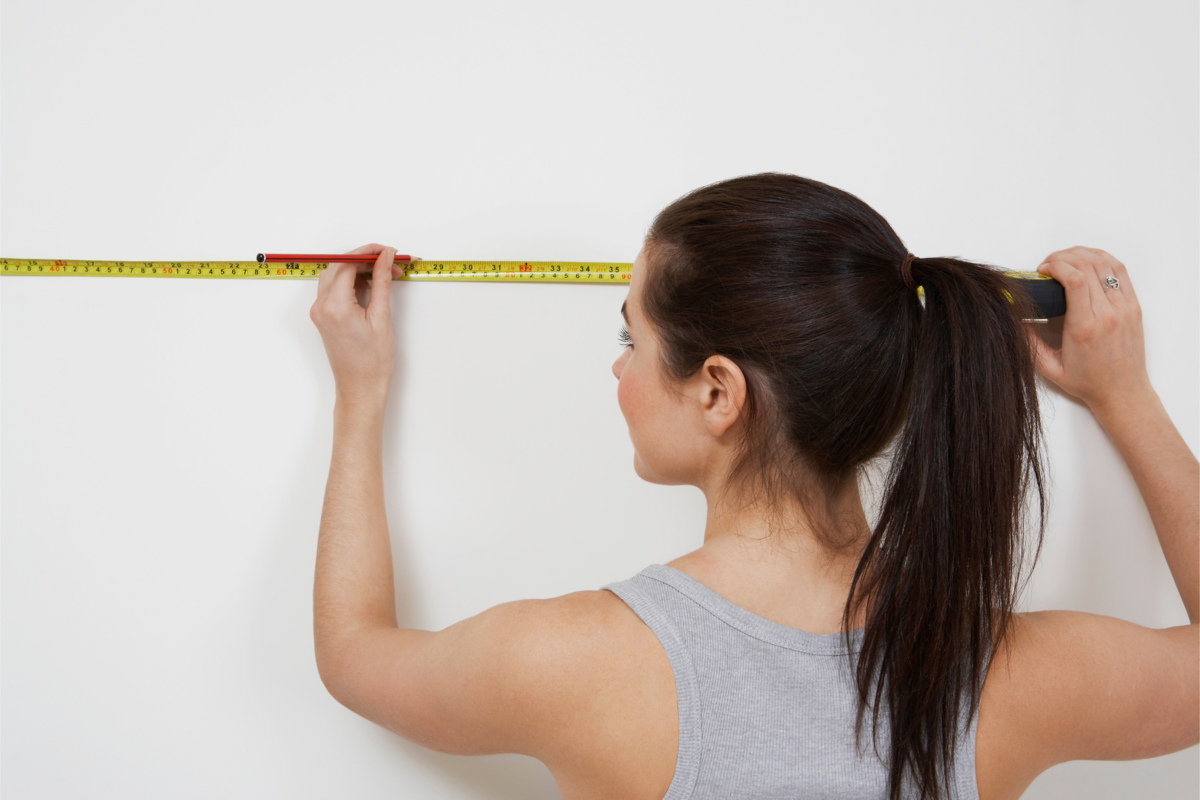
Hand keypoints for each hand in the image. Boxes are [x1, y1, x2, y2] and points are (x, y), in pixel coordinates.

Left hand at [309, 244, 402, 404]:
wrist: (360, 387)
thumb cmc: (372, 362)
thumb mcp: (382, 317)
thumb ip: (382, 282)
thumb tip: (385, 258)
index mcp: (335, 306)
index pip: (347, 263)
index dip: (368, 252)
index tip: (387, 251)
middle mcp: (321, 306)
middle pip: (339, 265)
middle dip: (365, 259)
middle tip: (390, 262)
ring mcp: (319, 311)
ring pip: (335, 274)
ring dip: (358, 269)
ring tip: (383, 274)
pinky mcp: (322, 315)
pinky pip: (332, 287)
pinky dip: (350, 281)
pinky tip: (369, 285)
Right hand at [1032, 246, 1151, 416]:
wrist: (1123, 392)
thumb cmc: (1089, 382)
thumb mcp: (1050, 367)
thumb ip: (1029, 342)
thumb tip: (1014, 317)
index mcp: (1085, 328)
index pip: (1075, 279)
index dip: (1055, 265)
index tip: (1042, 270)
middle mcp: (1108, 314)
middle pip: (1088, 266)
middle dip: (1064, 257)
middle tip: (1049, 264)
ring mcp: (1124, 308)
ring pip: (1105, 263)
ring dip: (1082, 254)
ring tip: (1066, 259)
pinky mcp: (1134, 307)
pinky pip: (1120, 271)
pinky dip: (1103, 258)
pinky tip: (1089, 260)